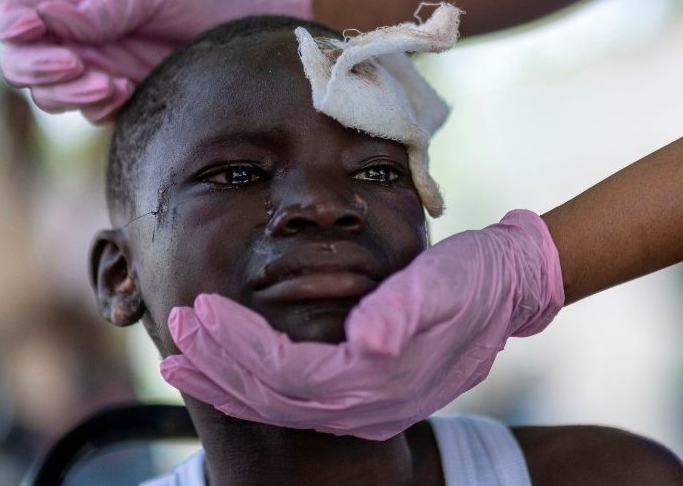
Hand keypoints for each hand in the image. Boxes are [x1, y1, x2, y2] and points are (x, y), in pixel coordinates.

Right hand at [0, 0, 311, 121]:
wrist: (239, 35)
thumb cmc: (194, 0)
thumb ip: (102, 5)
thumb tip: (50, 17)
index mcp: (71, 4)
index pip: (15, 17)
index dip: (15, 28)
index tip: (38, 30)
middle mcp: (76, 41)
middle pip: (20, 65)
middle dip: (40, 69)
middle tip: (78, 65)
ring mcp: (94, 74)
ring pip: (48, 97)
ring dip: (71, 93)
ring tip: (114, 83)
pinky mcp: (118, 104)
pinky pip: (89, 114)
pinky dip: (99, 108)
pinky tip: (130, 91)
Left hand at [160, 209, 563, 439]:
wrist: (510, 287)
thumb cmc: (474, 276)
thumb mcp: (444, 283)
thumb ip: (404, 311)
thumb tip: (366, 340)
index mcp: (382, 381)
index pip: (289, 377)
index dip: (239, 349)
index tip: (200, 310)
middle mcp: (369, 407)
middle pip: (272, 400)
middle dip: (217, 368)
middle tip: (173, 333)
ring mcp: (367, 407)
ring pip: (277, 406)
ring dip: (226, 380)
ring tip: (180, 358)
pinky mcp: (365, 393)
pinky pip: (295, 397)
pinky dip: (253, 382)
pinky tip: (227, 364)